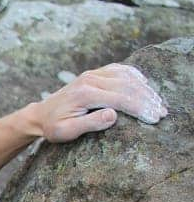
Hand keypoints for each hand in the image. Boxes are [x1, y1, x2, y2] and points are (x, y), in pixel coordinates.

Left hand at [36, 63, 166, 142]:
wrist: (40, 114)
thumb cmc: (53, 127)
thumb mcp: (66, 131)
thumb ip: (89, 123)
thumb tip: (114, 115)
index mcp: (84, 94)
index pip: (120, 98)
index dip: (140, 108)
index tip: (154, 118)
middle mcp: (90, 79)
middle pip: (127, 86)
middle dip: (147, 100)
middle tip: (162, 113)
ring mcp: (93, 74)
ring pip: (126, 76)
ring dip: (145, 89)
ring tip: (158, 103)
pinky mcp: (95, 73)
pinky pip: (120, 70)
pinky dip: (135, 76)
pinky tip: (145, 85)